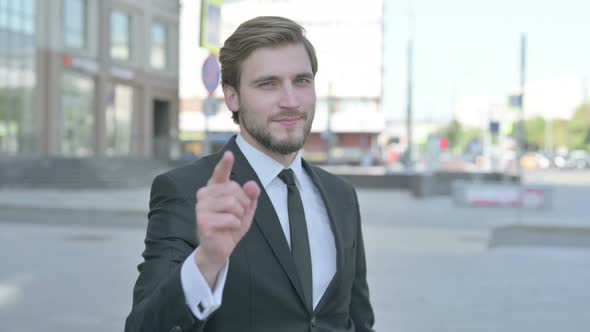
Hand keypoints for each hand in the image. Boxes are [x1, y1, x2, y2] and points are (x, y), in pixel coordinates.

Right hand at [194, 151, 259, 287]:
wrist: (219, 249)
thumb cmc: (230, 226)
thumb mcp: (245, 210)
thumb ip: (250, 196)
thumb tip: (252, 185)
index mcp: (214, 189)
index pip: (220, 174)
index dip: (225, 164)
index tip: (229, 154)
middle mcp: (204, 195)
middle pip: (234, 190)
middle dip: (243, 203)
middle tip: (238, 215)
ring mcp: (201, 207)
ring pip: (232, 203)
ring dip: (239, 215)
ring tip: (232, 222)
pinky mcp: (203, 221)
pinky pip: (230, 218)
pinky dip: (235, 225)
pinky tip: (227, 229)